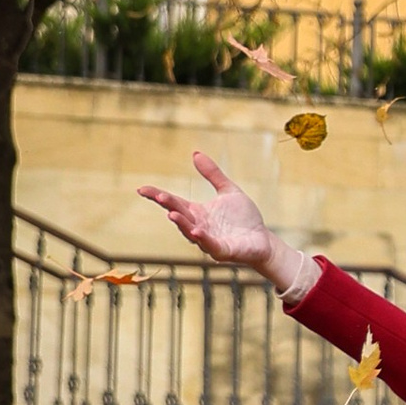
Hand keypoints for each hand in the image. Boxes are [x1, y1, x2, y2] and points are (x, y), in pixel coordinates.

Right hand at [138, 152, 288, 281]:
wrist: (263, 240)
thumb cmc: (244, 218)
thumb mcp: (228, 191)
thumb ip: (213, 174)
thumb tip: (195, 153)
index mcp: (197, 212)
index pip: (173, 202)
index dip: (157, 196)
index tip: (142, 189)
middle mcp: (198, 226)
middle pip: (179, 215)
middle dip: (169, 206)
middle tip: (159, 196)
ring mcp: (207, 240)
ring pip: (190, 232)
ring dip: (181, 224)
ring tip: (172, 214)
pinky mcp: (221, 251)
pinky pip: (209, 245)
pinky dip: (202, 238)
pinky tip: (196, 231)